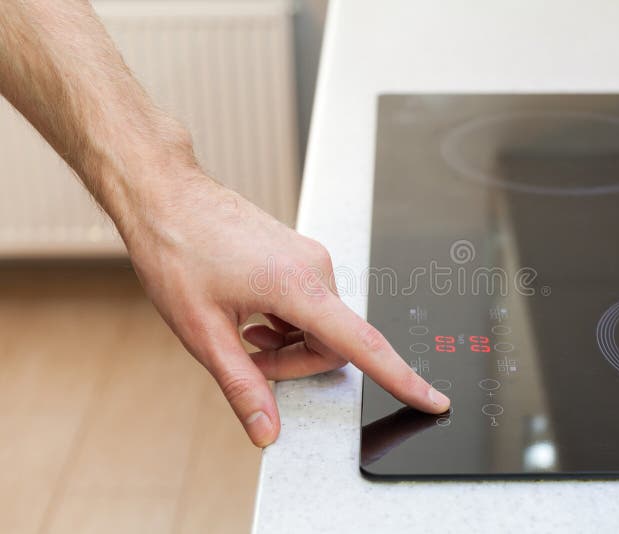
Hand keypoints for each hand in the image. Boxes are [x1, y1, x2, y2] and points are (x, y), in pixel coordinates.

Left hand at [122, 170, 450, 446]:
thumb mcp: (203, 331)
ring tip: (244, 331)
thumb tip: (266, 430)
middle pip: (334, 343)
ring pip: (321, 326)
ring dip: (288, 342)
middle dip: (296, 364)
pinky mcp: (301, 255)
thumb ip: (242, 386)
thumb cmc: (178, 251)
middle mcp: (315, 268)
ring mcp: (310, 258)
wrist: (167, 196)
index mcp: (297, 286)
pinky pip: (311, 304)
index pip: (363, 344)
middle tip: (248, 359)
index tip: (433, 400)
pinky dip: (287, 321)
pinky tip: (251, 314)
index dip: (402, 379)